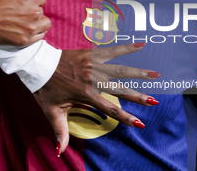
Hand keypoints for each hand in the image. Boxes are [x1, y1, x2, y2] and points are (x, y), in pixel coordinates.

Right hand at [0, 0, 50, 45]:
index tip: (22, 2)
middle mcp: (35, 14)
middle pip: (42, 11)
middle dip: (33, 10)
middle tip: (20, 11)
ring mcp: (31, 28)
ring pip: (45, 24)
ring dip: (39, 21)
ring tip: (28, 20)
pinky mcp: (25, 40)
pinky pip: (40, 36)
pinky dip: (36, 32)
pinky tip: (28, 29)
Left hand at [33, 43, 159, 155]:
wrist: (40, 65)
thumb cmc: (46, 88)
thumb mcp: (52, 111)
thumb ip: (60, 131)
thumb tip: (60, 151)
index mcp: (86, 95)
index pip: (110, 109)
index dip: (126, 117)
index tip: (140, 123)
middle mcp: (93, 80)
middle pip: (120, 90)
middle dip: (138, 96)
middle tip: (154, 101)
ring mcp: (94, 65)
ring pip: (120, 70)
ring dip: (139, 73)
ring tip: (155, 74)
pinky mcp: (92, 54)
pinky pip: (111, 50)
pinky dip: (126, 48)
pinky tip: (140, 45)